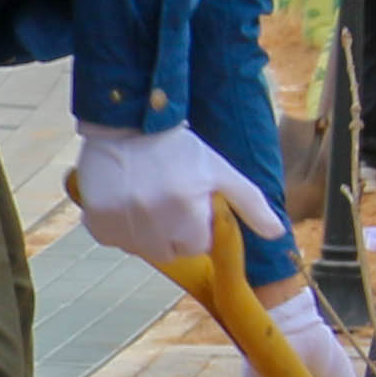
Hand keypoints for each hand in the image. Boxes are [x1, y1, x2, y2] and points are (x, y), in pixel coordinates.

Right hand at [68, 122, 283, 271]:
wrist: (126, 124)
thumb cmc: (178, 149)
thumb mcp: (220, 171)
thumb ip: (251, 204)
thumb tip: (277, 233)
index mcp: (188, 212)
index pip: (197, 247)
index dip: (195, 227)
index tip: (187, 205)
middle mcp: (155, 222)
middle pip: (168, 252)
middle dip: (170, 233)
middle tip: (165, 202)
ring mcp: (124, 223)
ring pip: (139, 248)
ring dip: (144, 232)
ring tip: (144, 199)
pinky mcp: (98, 221)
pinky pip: (112, 239)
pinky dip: (116, 226)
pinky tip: (123, 200)